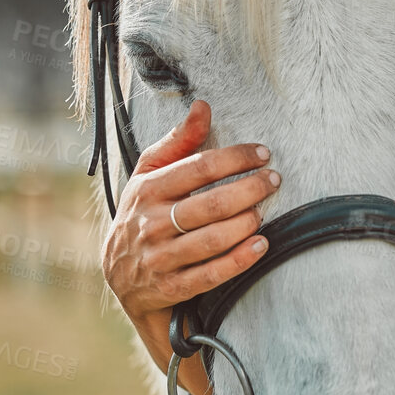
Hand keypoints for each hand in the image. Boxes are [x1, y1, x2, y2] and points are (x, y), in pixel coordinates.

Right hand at [101, 99, 278, 394]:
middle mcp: (151, 223)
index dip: (235, 158)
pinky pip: (210, 275)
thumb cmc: (143, 214)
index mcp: (148, 190)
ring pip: (211, 240)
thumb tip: (202, 107)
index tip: (262, 154)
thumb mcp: (149, 176)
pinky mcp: (170, 287)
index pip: (198, 167)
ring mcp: (160, 258)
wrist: (120, 275)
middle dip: (249, 189)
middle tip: (273, 180)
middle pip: (210, 204)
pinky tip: (261, 245)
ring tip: (265, 210)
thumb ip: (178, 142)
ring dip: (245, 223)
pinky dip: (238, 260)